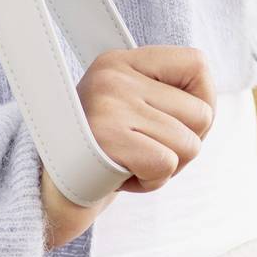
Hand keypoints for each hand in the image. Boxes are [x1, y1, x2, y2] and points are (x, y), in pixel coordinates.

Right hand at [39, 44, 216, 248]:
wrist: (47, 194)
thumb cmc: (101, 156)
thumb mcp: (132, 112)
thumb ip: (168, 101)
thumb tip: (209, 110)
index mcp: (121, 61)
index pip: (197, 64)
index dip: (203, 102)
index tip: (176, 124)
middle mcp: (113, 76)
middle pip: (202, 114)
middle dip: (182, 146)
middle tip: (141, 152)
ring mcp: (108, 104)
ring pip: (190, 144)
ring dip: (165, 169)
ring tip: (127, 163)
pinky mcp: (106, 137)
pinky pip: (166, 164)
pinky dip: (150, 182)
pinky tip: (120, 177)